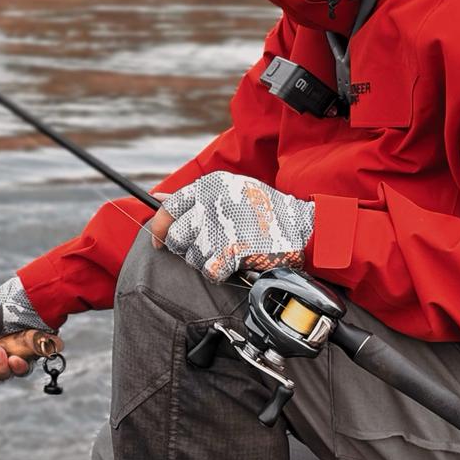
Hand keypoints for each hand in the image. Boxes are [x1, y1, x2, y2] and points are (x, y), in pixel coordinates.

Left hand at [149, 171, 314, 281]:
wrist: (302, 226)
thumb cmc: (264, 210)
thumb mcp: (229, 190)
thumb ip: (193, 196)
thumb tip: (156, 199)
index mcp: (209, 185)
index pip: (169, 208)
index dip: (159, 228)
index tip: (159, 241)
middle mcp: (211, 203)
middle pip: (176, 236)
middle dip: (187, 249)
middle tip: (208, 250)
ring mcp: (221, 226)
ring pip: (192, 257)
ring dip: (207, 262)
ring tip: (228, 252)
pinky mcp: (232, 249)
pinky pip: (209, 271)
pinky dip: (220, 273)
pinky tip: (234, 263)